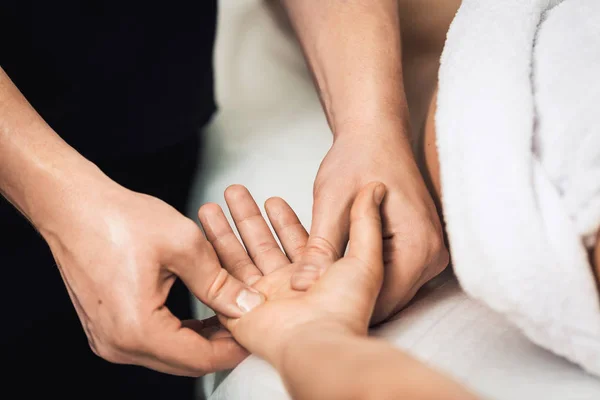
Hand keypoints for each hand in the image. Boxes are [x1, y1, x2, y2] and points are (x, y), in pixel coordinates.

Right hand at [40, 179, 263, 375]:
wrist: (72, 206)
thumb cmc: (115, 219)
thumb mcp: (183, 244)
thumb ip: (219, 281)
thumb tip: (246, 304)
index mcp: (137, 328)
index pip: (200, 359)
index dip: (235, 349)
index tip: (258, 334)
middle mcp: (118, 343)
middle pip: (185, 362)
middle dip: (220, 346)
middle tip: (248, 324)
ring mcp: (109, 338)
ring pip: (169, 354)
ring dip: (201, 340)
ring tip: (229, 316)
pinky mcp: (106, 327)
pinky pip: (152, 342)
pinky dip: (180, 333)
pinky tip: (201, 315)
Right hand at [198, 183, 385, 365]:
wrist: (318, 343)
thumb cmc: (345, 309)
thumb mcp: (366, 257)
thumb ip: (366, 222)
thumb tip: (375, 190)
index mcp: (313, 273)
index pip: (294, 239)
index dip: (283, 219)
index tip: (272, 199)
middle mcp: (286, 286)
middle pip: (261, 243)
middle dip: (246, 217)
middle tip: (234, 192)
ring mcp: (262, 298)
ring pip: (238, 257)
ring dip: (224, 231)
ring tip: (210, 206)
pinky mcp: (239, 310)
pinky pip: (221, 280)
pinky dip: (211, 258)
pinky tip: (201, 236)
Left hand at [297, 127, 448, 321]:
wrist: (377, 133)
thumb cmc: (358, 157)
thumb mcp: (330, 202)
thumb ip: (320, 248)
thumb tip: (301, 286)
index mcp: (417, 246)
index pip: (383, 301)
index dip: (344, 308)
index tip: (312, 313)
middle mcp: (433, 256)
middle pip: (388, 300)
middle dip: (350, 300)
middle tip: (308, 304)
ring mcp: (430, 253)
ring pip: (388, 290)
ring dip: (357, 288)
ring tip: (320, 286)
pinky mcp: (420, 249)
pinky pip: (392, 275)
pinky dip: (365, 274)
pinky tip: (338, 268)